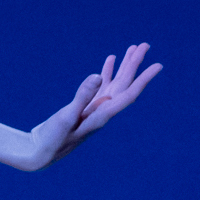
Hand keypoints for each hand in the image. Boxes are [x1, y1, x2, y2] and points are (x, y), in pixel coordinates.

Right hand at [21, 42, 159, 170]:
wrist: (41, 153)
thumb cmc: (53, 139)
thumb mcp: (66, 116)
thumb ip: (82, 96)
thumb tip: (97, 76)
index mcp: (103, 114)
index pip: (129, 93)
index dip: (144, 79)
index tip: (158, 65)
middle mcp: (103, 110)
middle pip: (125, 84)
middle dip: (135, 65)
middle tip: (145, 45)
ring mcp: (95, 108)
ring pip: (115, 83)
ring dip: (123, 66)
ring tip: (132, 48)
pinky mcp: (85, 107)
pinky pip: (101, 86)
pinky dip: (106, 72)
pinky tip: (109, 61)